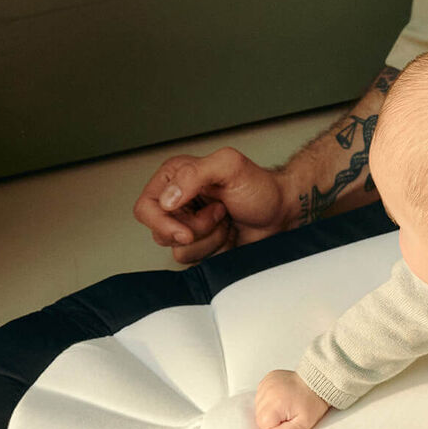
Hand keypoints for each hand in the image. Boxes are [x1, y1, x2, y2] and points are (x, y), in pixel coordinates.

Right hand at [132, 147, 297, 264]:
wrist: (282, 212)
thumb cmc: (260, 187)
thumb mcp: (229, 166)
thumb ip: (193, 175)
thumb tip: (167, 199)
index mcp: (175, 178)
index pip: (145, 207)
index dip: (162, 222)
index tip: (186, 230)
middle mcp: (177, 201)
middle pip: (160, 232)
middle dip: (194, 229)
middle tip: (219, 213)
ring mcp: (187, 225)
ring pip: (178, 250)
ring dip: (209, 239)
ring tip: (225, 221)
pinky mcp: (200, 246)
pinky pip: (194, 261)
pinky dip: (215, 250)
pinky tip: (227, 235)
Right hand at [254, 370, 331, 428]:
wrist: (317, 383)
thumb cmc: (313, 402)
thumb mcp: (303, 424)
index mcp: (275, 403)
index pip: (262, 425)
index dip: (275, 427)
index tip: (288, 421)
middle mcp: (267, 392)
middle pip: (259, 415)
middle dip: (272, 418)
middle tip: (288, 413)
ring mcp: (266, 384)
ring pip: (258, 405)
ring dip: (270, 408)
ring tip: (285, 404)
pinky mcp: (267, 379)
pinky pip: (261, 395)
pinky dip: (269, 399)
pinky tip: (281, 397)